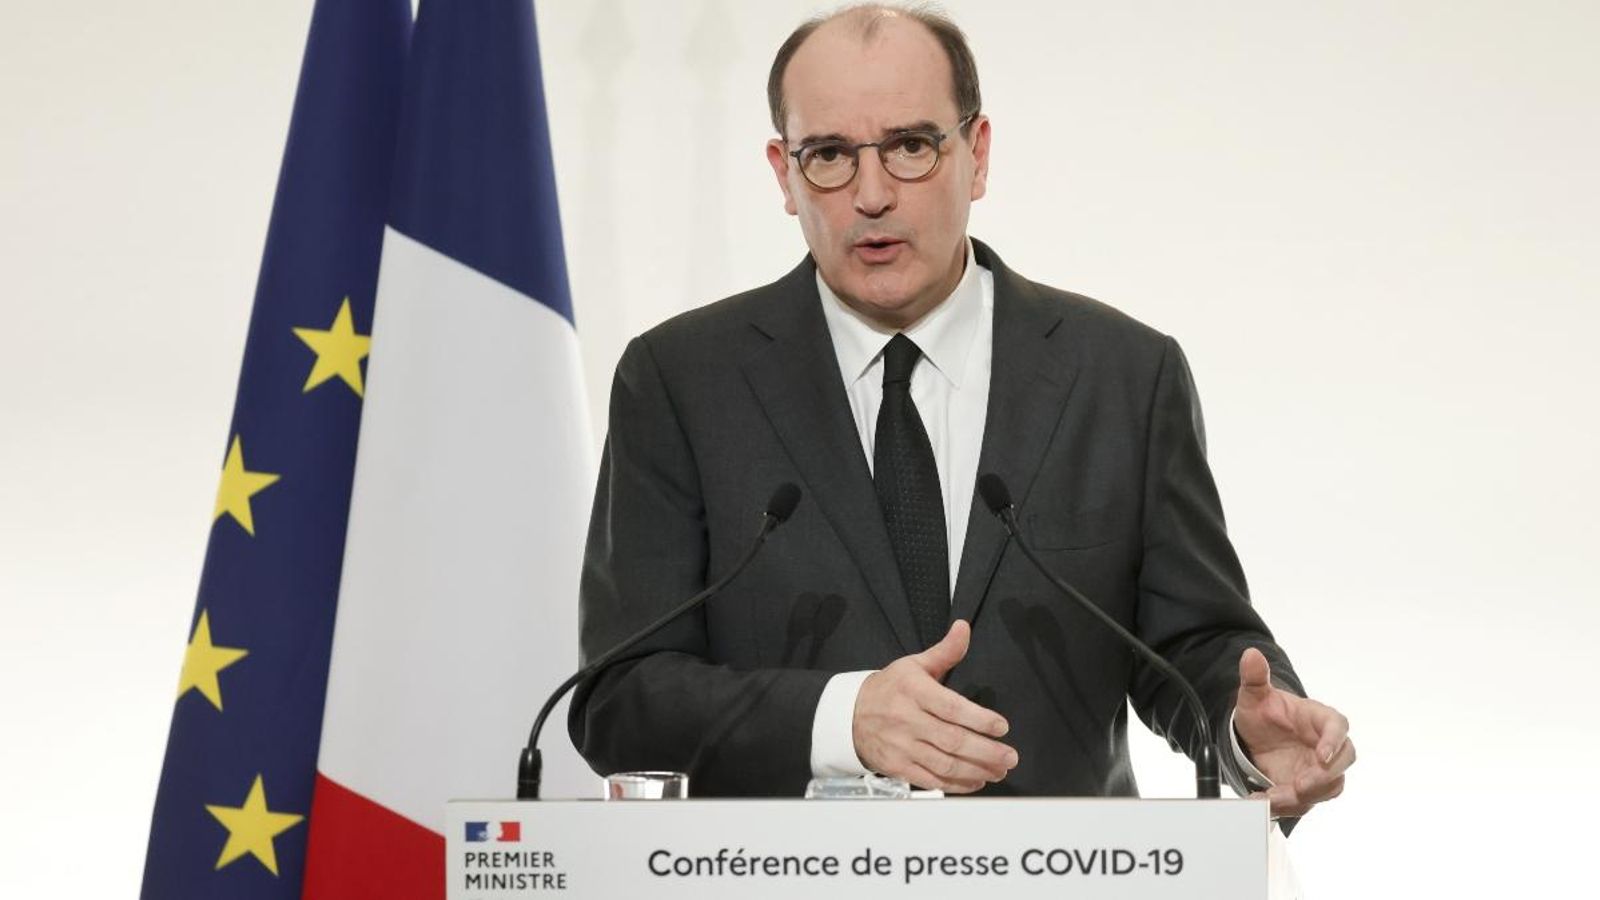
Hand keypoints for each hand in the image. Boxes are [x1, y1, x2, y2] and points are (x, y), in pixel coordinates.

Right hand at [852, 620, 1017, 792]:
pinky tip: (975, 781)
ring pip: (943, 764)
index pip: (951, 707)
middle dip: (985, 751)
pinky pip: (930, 780)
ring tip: (999, 770)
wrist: (850, 715)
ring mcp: (901, 746)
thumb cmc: (889, 688)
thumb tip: (963, 628)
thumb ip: (945, 651)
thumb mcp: (914, 664)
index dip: (979, 719)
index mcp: (913, 690)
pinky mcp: (897, 767)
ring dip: (976, 770)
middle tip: (1010, 756)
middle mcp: (906, 719)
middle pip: (952, 739)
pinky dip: (955, 784)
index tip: (1002, 726)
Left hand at [1233, 647, 1355, 816]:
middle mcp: (1328, 747)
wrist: (1257, 737)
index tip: (1321, 754)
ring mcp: (1320, 770)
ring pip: (1328, 788)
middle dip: (1324, 777)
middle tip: (1300, 785)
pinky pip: (1307, 802)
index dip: (1333, 741)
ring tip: (1275, 797)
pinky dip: (1288, 806)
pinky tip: (1265, 802)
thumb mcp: (1255, 695)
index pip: (1338, 727)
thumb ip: (1255, 678)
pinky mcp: (1308, 789)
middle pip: (1343, 763)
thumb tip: (1251, 655)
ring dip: (1305, 797)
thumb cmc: (1266, 714)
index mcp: (1322, 719)